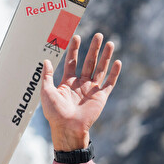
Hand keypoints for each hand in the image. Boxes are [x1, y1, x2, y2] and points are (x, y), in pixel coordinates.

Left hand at [40, 33, 121, 150]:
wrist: (67, 128)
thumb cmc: (55, 113)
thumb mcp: (47, 92)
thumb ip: (47, 76)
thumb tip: (46, 61)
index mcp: (68, 82)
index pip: (72, 61)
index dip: (74, 49)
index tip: (77, 36)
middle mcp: (81, 84)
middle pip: (89, 62)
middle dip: (94, 48)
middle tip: (98, 35)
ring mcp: (91, 90)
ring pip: (100, 69)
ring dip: (105, 56)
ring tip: (110, 43)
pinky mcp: (101, 97)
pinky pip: (109, 83)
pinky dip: (114, 73)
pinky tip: (118, 62)